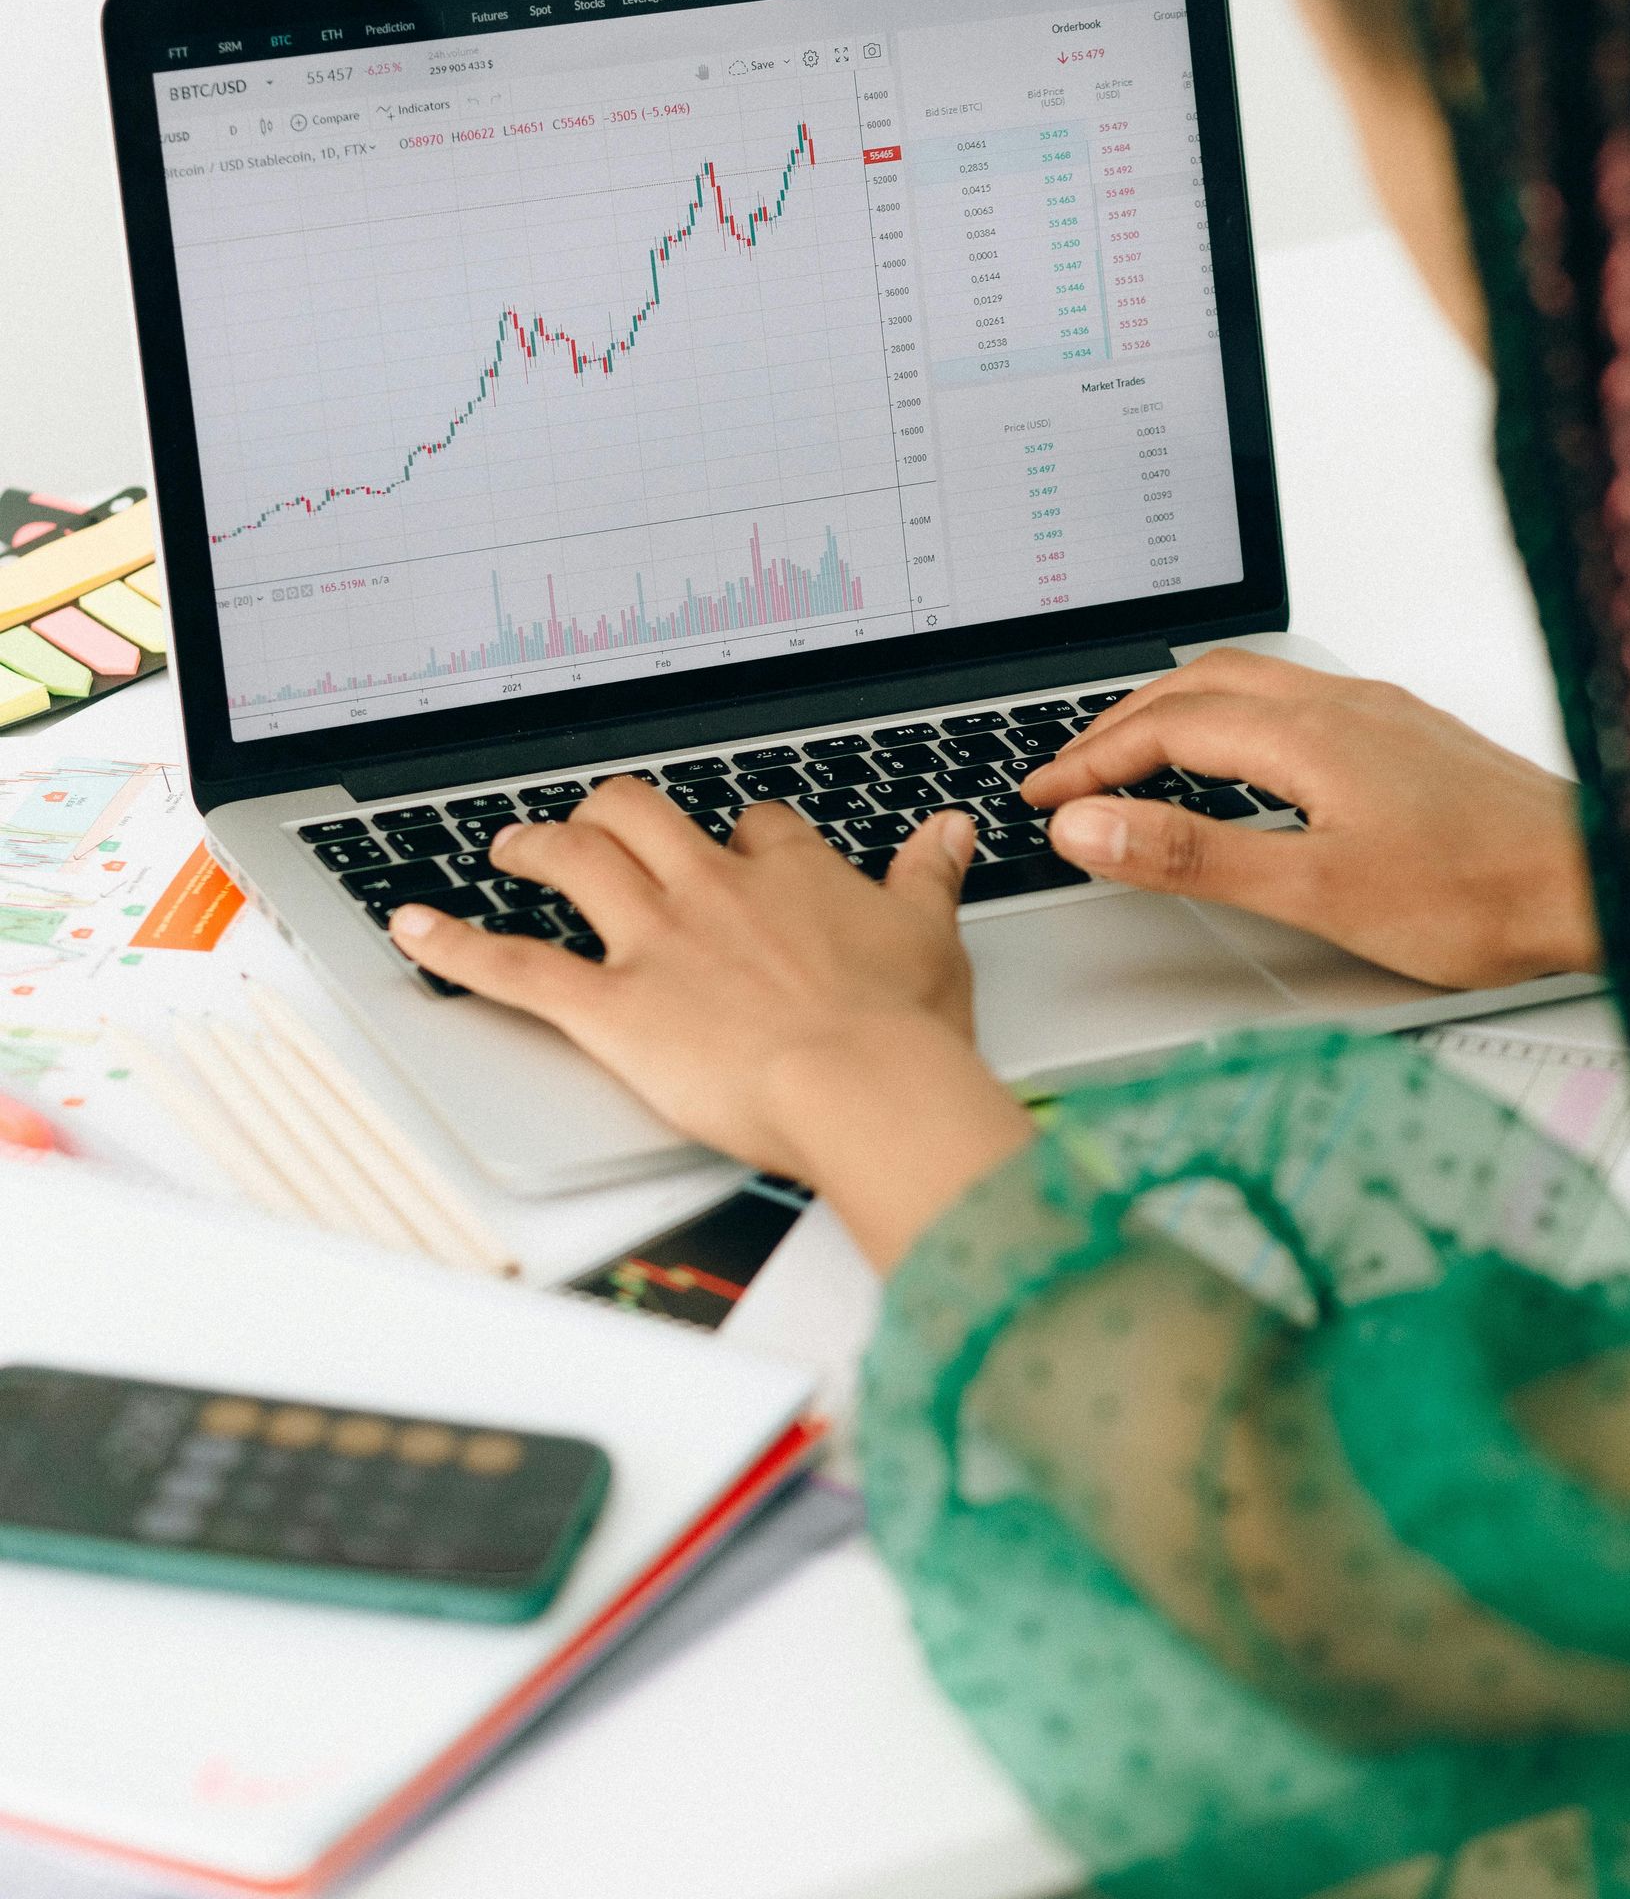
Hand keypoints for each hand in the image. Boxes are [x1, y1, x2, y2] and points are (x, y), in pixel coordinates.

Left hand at [388, 782, 1033, 1269]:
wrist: (865, 1086)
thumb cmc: (902, 1029)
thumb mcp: (931, 937)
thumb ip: (928, 876)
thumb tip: (949, 830)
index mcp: (789, 873)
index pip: (754, 823)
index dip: (740, 832)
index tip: (739, 845)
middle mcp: (711, 889)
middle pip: (641, 815)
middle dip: (612, 812)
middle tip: (595, 822)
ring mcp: (655, 942)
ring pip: (576, 862)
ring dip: (535, 847)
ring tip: (511, 846)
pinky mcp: (611, 1006)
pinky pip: (516, 966)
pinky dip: (454, 945)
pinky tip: (411, 925)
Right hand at [1020, 650, 1599, 989]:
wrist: (1601, 883)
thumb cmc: (1482, 894)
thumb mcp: (1314, 889)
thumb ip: (1193, 854)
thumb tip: (1092, 825)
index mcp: (1308, 732)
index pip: (1167, 725)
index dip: (1091, 759)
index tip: (1043, 795)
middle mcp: (1343, 704)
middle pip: (1199, 685)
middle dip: (1121, 723)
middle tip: (1068, 771)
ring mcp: (1381, 713)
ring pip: (1250, 685)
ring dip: (1177, 711)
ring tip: (1135, 755)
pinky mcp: (1410, 735)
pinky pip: (1295, 700)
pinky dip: (1235, 718)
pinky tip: (1246, 759)